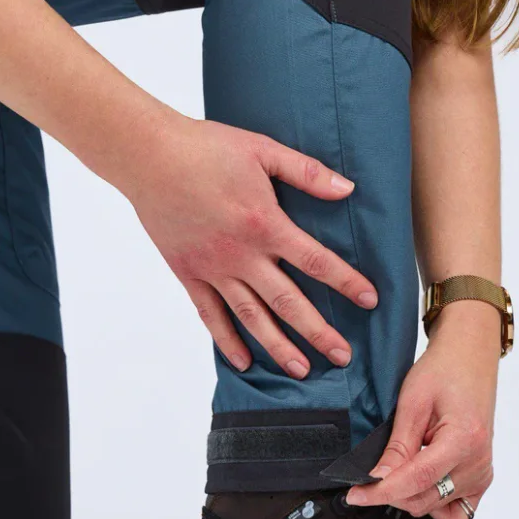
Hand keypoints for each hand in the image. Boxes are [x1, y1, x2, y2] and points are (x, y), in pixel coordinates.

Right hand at [118, 112, 377, 375]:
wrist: (148, 157)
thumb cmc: (206, 148)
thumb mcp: (263, 151)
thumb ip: (307, 173)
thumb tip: (347, 189)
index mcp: (265, 224)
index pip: (316, 261)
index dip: (346, 282)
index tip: (370, 300)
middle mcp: (241, 255)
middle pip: (288, 301)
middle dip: (318, 331)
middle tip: (343, 356)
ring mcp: (213, 268)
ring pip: (252, 316)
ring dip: (278, 345)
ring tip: (302, 370)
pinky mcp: (188, 273)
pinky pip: (210, 314)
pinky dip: (227, 340)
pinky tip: (243, 362)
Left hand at [345, 302, 500, 518]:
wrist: (470, 356)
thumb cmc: (445, 369)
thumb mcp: (413, 401)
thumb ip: (397, 446)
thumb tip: (378, 478)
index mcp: (465, 439)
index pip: (417, 481)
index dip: (381, 492)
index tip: (355, 495)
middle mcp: (478, 461)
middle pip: (424, 498)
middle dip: (391, 492)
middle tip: (370, 475)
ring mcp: (482, 472)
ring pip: (436, 507)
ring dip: (411, 495)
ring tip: (402, 465)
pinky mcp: (482, 477)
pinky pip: (456, 510)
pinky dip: (435, 503)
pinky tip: (421, 483)